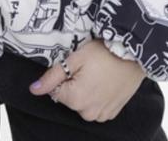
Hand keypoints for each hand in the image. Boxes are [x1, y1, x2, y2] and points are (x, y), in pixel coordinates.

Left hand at [29, 39, 144, 122]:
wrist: (133, 55)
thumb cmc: (104, 53)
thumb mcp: (74, 59)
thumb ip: (53, 76)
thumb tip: (34, 89)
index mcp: (75, 100)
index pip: (56, 91)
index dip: (64, 76)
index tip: (76, 66)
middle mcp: (87, 113)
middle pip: (70, 99)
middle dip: (74, 84)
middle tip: (88, 68)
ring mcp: (101, 115)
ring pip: (83, 104)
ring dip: (86, 91)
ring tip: (98, 74)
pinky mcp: (112, 113)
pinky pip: (97, 107)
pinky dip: (98, 96)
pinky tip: (105, 82)